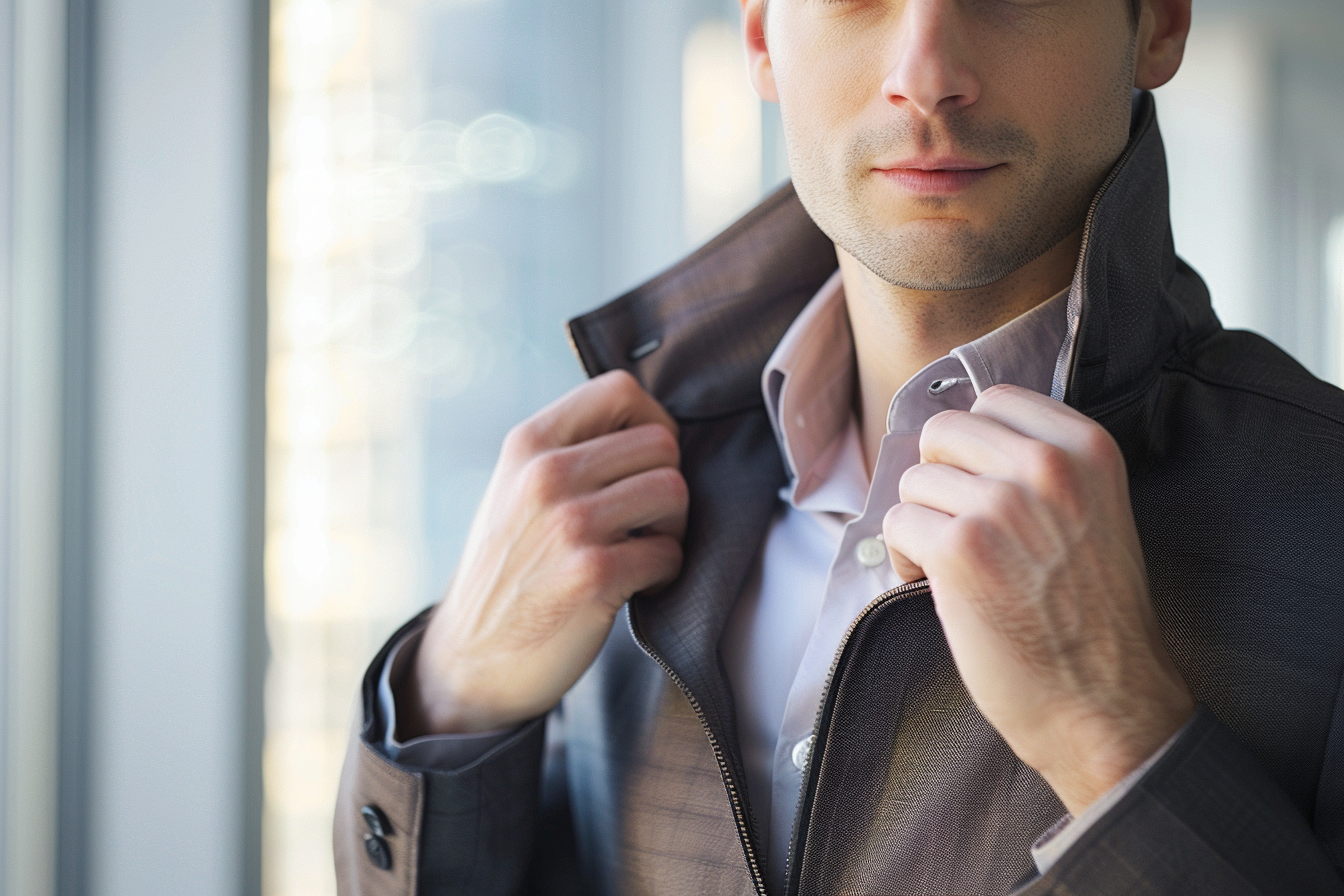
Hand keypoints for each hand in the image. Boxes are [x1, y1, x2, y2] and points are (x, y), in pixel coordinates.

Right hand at [401, 370, 687, 734]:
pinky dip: (664, 573)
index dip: (652, 421)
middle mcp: (546, 474)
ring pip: (674, 491)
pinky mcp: (593, 574)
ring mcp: (568, 523)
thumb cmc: (510, 569)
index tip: (643, 464)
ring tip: (641, 549)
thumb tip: (652, 423)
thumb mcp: (518, 487)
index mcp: (528, 442)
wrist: (471, 657)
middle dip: (666, 482)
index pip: (621, 389)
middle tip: (644, 520)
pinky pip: (670, 552)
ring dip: (672, 528)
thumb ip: (571, 448)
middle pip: (661, 442)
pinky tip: (635, 585)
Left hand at [883, 384, 1192, 815]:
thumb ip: (1040, 466)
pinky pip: (896, 524)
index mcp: (1086, 447)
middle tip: (959, 527)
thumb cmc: (1091, 615)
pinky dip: (904, 558)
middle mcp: (1046, 465)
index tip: (980, 485)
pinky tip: (937, 587)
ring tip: (955, 567)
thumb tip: (960, 438)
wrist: (1105, 702)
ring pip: (914, 480)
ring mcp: (1001, 505)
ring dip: (921, 524)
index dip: (971, 446)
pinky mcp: (959, 550)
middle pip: (943, 432)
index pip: (994, 401)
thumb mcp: (1094, 510)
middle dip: (938, 479)